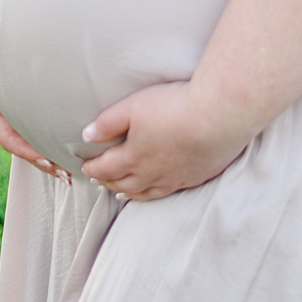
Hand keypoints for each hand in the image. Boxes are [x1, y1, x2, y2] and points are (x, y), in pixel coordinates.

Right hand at [0, 26, 69, 182]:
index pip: (7, 137)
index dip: (26, 150)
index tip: (47, 160)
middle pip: (21, 147)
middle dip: (43, 161)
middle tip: (67, 174)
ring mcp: (7, 115)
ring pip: (28, 141)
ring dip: (48, 156)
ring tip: (71, 169)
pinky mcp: (16, 109)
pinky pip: (32, 128)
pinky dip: (47, 139)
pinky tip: (66, 144)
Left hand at [79, 80, 249, 200]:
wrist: (217, 119)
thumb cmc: (173, 108)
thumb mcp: (132, 107)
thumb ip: (107, 122)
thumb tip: (86, 136)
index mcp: (134, 157)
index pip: (106, 168)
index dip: (93, 168)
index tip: (85, 167)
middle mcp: (152, 173)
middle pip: (124, 182)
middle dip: (107, 181)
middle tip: (97, 181)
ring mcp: (174, 177)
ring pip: (145, 192)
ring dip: (129, 192)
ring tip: (119, 193)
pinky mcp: (194, 176)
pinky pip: (168, 192)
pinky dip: (155, 193)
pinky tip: (156, 190)